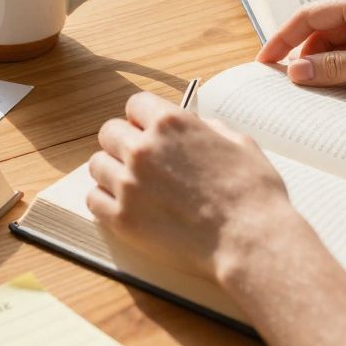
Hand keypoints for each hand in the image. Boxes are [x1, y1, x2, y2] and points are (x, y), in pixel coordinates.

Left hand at [86, 91, 307, 281]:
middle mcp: (142, 148)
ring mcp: (128, 184)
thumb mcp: (238, 142)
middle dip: (123, 143)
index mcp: (170, 123)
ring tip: (134, 187)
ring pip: (98, 165)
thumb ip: (206, 128)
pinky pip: (93, 199)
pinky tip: (125, 206)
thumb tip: (191, 125)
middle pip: (109, 132)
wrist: (251, 241)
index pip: (134, 104)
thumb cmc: (253, 193)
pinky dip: (105, 201)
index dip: (143, 118)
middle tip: (140, 162)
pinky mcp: (122, 218)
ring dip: (112, 172)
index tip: (147, 131)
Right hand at [256, 0, 345, 99]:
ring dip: (330, 69)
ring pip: (344, 47)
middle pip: (324, 33)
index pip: (308, 16)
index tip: (264, 64)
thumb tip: (295, 71)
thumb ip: (335, 67)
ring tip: (320, 96)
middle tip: (292, 88)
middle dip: (306, 58)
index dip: (282, 39)